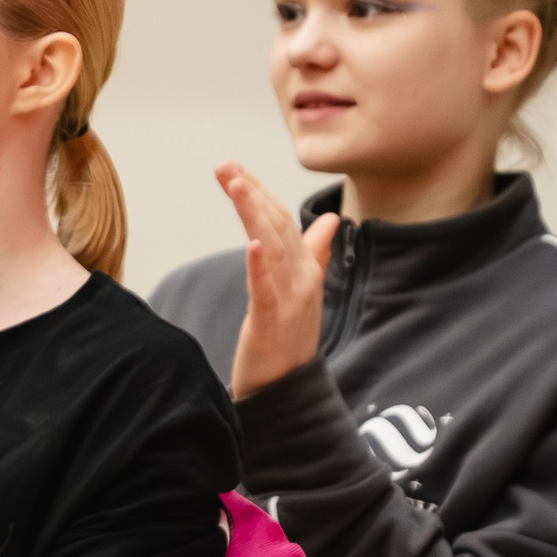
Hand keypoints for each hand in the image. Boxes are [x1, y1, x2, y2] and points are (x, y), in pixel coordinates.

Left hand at [216, 162, 337, 399]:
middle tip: (226, 167)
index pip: (282, 221)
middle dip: (252, 194)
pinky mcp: (273, 322)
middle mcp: (301, 279)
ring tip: (237, 186)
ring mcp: (290, 300)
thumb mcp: (303, 291)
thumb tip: (330, 219)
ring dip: (255, 215)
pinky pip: (266, 289)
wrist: (287, 389)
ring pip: (272, 249)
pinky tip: (251, 244)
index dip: (261, 193)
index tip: (235, 169)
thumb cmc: (289, 338)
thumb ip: (315, 252)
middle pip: (276, 227)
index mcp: (304, 269)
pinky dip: (259, 265)